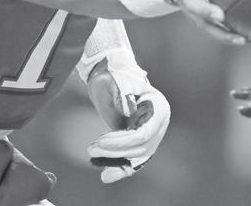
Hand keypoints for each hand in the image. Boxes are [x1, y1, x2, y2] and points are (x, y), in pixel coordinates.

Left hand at [87, 59, 169, 182]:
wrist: (109, 76)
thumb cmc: (115, 75)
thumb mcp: (118, 80)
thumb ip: (124, 93)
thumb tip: (129, 110)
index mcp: (159, 107)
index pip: (145, 133)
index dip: (124, 141)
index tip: (102, 140)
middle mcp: (157, 123)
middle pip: (140, 147)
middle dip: (115, 150)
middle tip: (92, 148)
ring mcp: (149, 133)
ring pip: (136, 156)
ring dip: (115, 159)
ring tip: (92, 153)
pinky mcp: (138, 140)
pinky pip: (132, 159)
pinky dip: (120, 169)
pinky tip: (105, 175)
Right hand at [170, 0, 246, 45]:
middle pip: (192, 5)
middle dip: (204, 10)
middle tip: (219, 15)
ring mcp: (191, 9)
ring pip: (202, 25)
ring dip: (219, 33)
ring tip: (239, 38)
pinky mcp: (198, 20)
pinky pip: (213, 33)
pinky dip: (227, 37)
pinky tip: (246, 40)